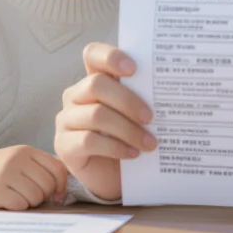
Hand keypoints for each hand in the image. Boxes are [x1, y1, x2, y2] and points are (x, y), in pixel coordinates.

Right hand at [0, 146, 67, 210]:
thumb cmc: (3, 168)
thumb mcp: (23, 159)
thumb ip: (44, 166)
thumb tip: (64, 186)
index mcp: (27, 151)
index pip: (57, 168)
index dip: (62, 185)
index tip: (57, 194)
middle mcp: (16, 160)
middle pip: (48, 185)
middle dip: (45, 195)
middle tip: (33, 194)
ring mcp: (5, 175)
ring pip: (36, 197)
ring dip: (32, 202)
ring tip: (21, 195)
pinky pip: (21, 205)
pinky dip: (19, 206)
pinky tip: (11, 199)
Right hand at [54, 43, 156, 200]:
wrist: (113, 178)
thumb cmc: (127, 139)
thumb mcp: (134, 116)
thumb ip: (142, 99)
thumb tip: (168, 89)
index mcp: (93, 80)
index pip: (93, 54)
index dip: (110, 56)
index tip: (134, 69)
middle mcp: (75, 96)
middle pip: (97, 85)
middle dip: (128, 101)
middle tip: (150, 117)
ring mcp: (66, 120)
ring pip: (96, 114)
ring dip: (128, 129)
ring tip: (150, 143)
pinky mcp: (63, 145)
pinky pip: (89, 140)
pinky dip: (116, 147)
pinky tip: (133, 154)